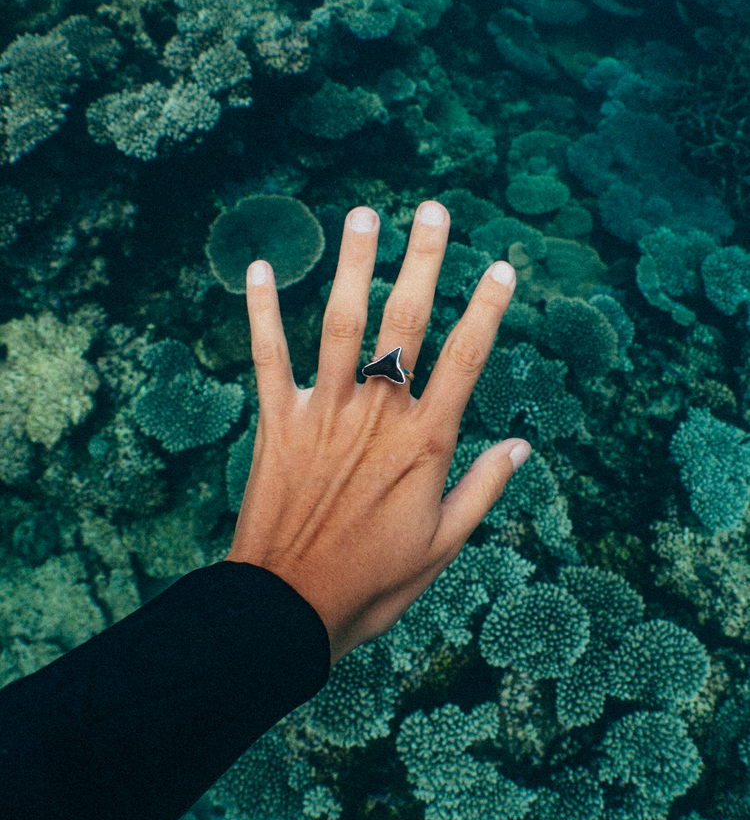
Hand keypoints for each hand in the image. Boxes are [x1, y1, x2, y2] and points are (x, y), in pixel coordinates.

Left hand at [226, 201, 529, 664]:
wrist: (289, 609)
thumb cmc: (373, 582)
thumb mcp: (444, 546)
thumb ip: (483, 489)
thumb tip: (523, 446)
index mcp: (423, 443)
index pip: (465, 360)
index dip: (486, 310)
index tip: (501, 268)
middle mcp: (376, 415)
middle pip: (405, 324)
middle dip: (423, 262)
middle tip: (435, 211)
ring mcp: (323, 413)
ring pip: (340, 324)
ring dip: (353, 266)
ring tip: (365, 214)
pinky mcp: (276, 422)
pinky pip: (267, 356)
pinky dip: (261, 311)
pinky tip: (261, 267)